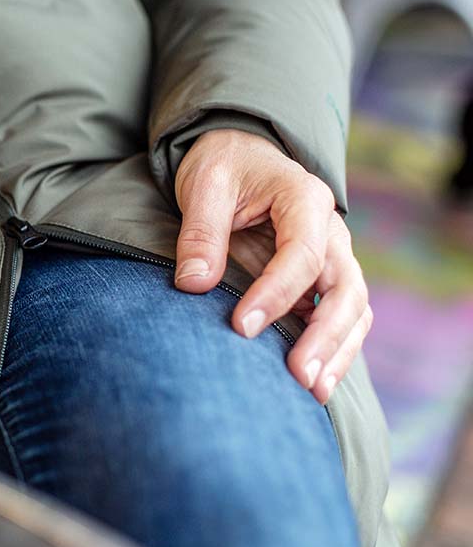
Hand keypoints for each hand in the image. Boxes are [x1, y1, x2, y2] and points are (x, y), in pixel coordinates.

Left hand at [172, 128, 370, 403]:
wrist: (239, 156)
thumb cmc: (223, 167)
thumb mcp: (204, 185)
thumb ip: (200, 233)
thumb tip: (192, 283)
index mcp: (304, 199)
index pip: (301, 253)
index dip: (275, 293)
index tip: (241, 327)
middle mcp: (330, 231)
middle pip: (345, 288)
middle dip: (324, 335)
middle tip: (296, 375)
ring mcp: (333, 257)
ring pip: (353, 309)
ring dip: (337, 351)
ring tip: (311, 390)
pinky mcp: (323, 280)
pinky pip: (343, 318)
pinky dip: (334, 349)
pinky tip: (314, 383)